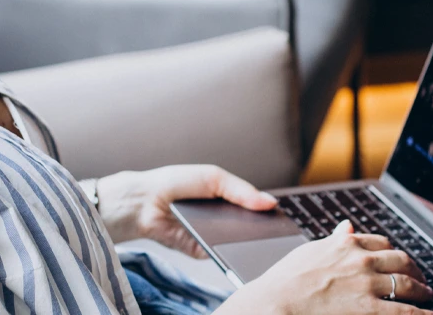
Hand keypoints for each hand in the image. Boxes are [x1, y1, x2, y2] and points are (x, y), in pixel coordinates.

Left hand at [96, 165, 276, 257]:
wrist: (145, 201)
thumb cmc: (177, 183)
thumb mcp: (215, 178)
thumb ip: (242, 190)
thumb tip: (270, 203)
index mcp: (227, 200)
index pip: (255, 209)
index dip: (270, 213)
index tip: (288, 217)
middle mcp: (223, 220)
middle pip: (250, 228)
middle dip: (263, 229)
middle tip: (280, 230)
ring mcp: (213, 237)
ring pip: (237, 244)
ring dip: (248, 242)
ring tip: (263, 237)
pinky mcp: (201, 251)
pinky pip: (220, 255)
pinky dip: (227, 251)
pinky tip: (235, 245)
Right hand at [219, 221, 432, 314]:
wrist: (276, 304)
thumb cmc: (285, 281)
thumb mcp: (309, 252)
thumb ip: (333, 240)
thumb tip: (346, 226)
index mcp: (346, 244)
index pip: (381, 243)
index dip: (393, 252)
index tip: (398, 259)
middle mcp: (362, 260)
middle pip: (400, 260)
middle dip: (415, 270)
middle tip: (421, 278)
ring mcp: (368, 285)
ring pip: (407, 283)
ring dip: (422, 290)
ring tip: (428, 295)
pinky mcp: (371, 309)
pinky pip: (406, 311)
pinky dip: (424, 313)